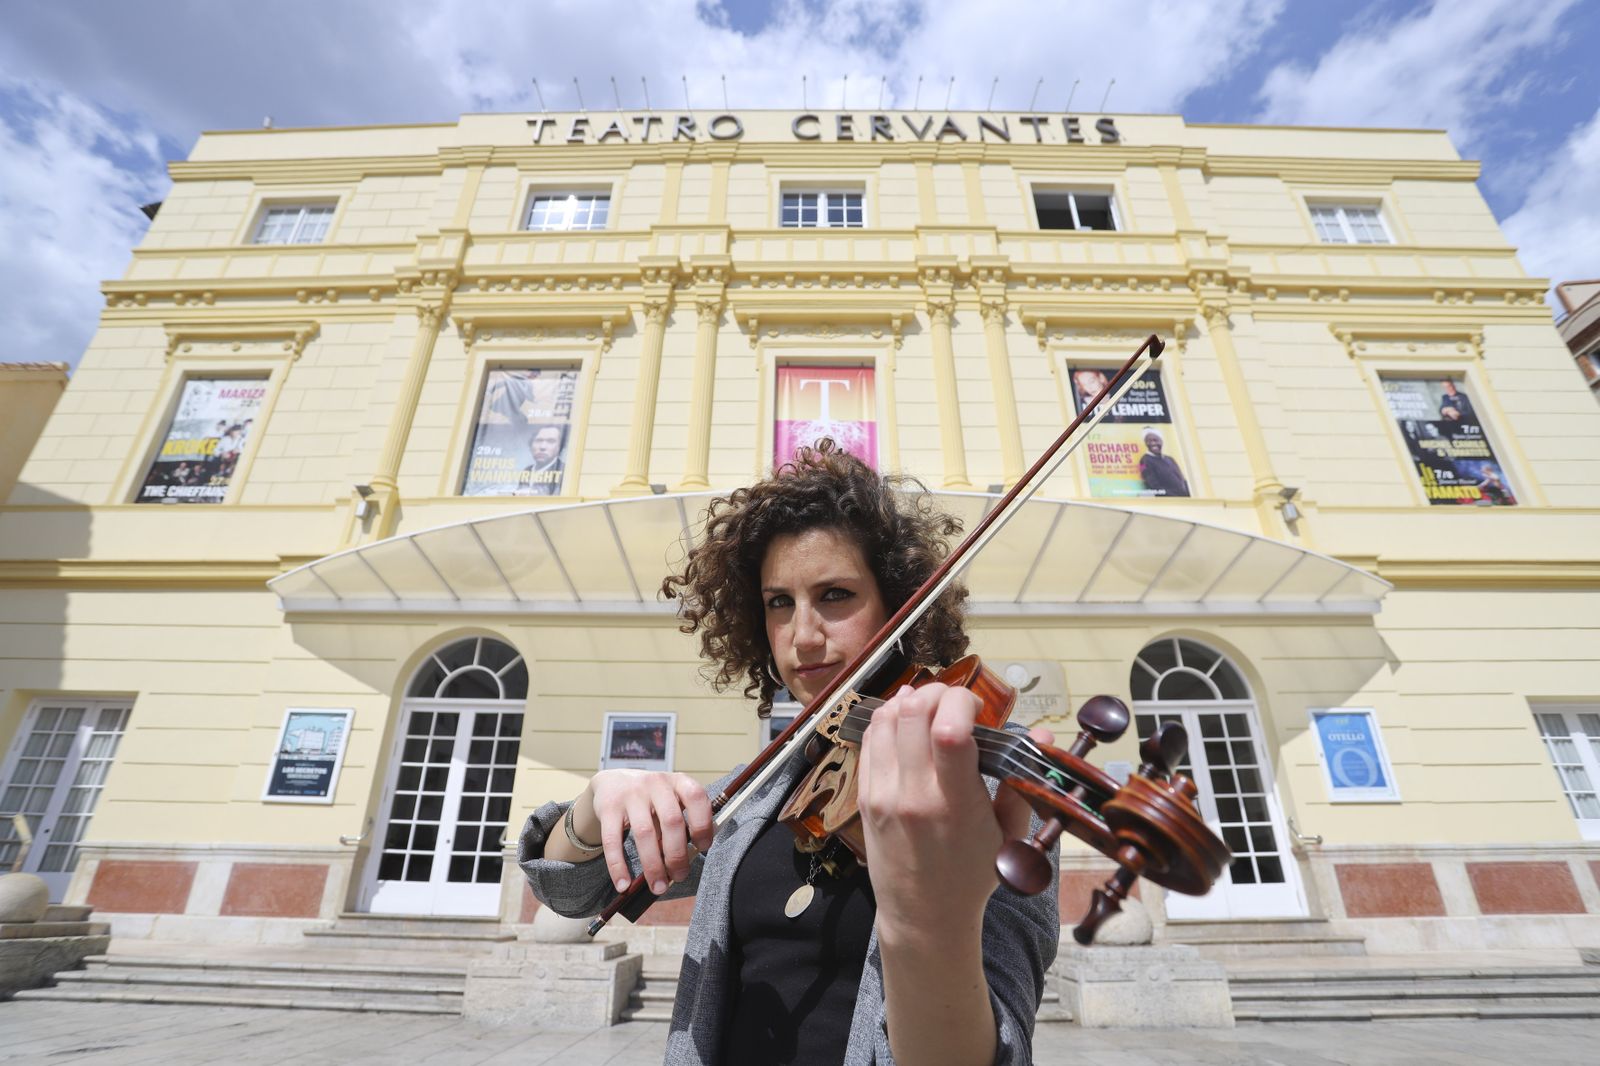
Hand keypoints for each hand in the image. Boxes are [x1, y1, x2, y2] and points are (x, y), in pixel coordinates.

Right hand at [585, 769, 713, 895]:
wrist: (613, 781)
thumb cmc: (652, 798)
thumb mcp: (671, 800)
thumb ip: (682, 823)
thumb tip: (686, 861)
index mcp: (678, 782)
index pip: (697, 798)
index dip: (703, 824)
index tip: (702, 848)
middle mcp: (656, 784)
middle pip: (672, 822)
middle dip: (677, 855)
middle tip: (679, 877)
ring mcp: (631, 794)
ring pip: (645, 834)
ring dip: (653, 866)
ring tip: (658, 887)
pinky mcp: (608, 807)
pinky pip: (613, 840)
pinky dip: (618, 866)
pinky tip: (624, 885)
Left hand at [858, 683, 1055, 939]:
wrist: (923, 915)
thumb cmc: (972, 875)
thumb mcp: (1010, 835)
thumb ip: (1022, 781)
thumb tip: (1043, 734)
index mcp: (955, 804)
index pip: (949, 732)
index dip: (962, 703)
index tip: (978, 709)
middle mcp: (913, 795)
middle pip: (913, 714)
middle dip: (938, 693)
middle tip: (955, 703)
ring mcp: (883, 794)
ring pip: (885, 719)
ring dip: (910, 701)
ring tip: (931, 707)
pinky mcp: (865, 796)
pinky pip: (869, 739)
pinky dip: (887, 719)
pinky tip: (905, 721)